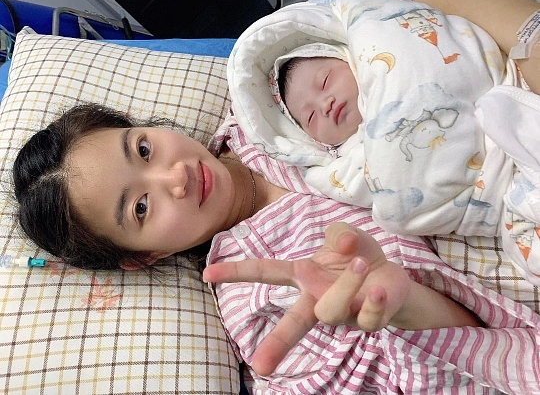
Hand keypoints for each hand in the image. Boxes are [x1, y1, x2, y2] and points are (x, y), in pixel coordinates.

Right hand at [203, 222, 410, 375]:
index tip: (208, 275)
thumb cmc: (359, 257)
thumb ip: (339, 234)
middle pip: (293, 323)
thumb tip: (343, 244)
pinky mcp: (367, 321)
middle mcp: (317, 299)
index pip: (266, 272)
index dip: (237, 272)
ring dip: (347, 284)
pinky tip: (380, 289)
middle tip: (260, 367)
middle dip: (277, 344)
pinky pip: (367, 317)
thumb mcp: (346, 236)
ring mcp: (341, 314)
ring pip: (331, 310)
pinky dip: (372, 301)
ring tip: (361, 261)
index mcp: (304, 276)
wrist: (393, 278)